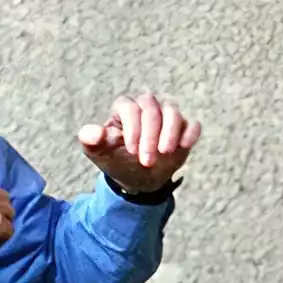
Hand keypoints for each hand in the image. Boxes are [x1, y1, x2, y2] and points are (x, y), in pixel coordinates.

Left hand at [79, 92, 200, 194]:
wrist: (138, 177)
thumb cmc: (117, 160)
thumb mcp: (100, 153)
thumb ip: (91, 141)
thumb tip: (93, 133)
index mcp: (124, 107)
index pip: (130, 108)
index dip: (132, 129)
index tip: (131, 151)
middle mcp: (146, 105)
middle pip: (152, 108)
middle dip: (151, 135)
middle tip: (147, 161)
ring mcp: (167, 114)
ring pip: (173, 111)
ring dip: (170, 132)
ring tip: (165, 152)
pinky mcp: (184, 127)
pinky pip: (191, 123)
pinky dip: (189, 133)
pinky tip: (184, 146)